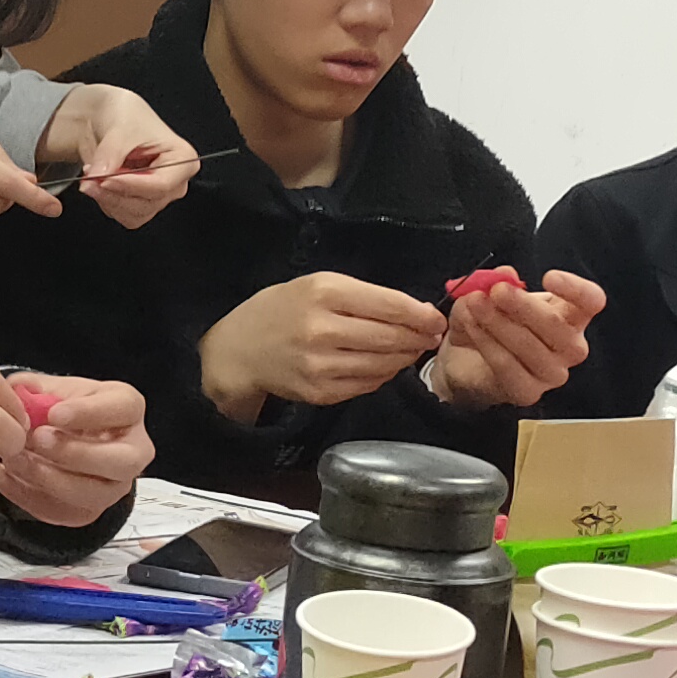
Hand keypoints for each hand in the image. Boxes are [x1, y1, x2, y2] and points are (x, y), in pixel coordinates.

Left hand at [0, 373, 151, 527]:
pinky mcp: (90, 510)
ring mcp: (114, 485)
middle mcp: (132, 450)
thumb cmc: (64, 409)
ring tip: (15, 460)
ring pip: (94, 494)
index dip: (89, 412)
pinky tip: (7, 477)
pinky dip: (31, 495)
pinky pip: (65, 512)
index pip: (124, 409)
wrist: (57, 439)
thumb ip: (35, 387)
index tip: (54, 413)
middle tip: (38, 439)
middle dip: (76, 453)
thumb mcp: (52, 388)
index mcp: (127, 408)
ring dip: (50, 478)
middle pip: (122, 461)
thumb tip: (18, 391)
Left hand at [41, 84, 196, 229]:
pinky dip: (106, 201)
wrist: (109, 118)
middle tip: (91, 176)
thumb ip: (110, 153)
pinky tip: (97, 182)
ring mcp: (157, 194)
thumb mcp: (119, 127)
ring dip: (108, 199)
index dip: (131, 185)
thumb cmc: (126, 115)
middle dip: (115, 193)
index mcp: (182, 159)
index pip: (162, 184)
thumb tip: (99, 174)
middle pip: (148, 203)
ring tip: (91, 175)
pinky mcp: (139, 202)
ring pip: (134, 214)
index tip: (105, 180)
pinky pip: (123, 215)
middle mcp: (174, 181)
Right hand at [198, 274, 443, 426]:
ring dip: (404, 358)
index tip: (437, 319)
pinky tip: (384, 365)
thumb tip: (415, 313)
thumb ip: (362, 296)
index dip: (421, 315)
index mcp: (324, 294)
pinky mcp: (320, 393)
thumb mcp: (316, 284)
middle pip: (390, 337)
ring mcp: (320, 366)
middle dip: (418, 338)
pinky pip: (366, 385)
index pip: (389, 305)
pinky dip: (382, 375)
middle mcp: (322, 330)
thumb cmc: (281, 310)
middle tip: (431, 336)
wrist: (239, 351)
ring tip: (410, 350)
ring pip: (383, 365)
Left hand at [430, 269, 606, 412]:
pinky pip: (507, 365)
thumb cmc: (492, 322)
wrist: (466, 360)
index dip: (576, 289)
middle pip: (557, 324)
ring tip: (474, 304)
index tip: (548, 277)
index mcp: (571, 316)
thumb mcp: (491, 294)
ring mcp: (552, 373)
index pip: (591, 302)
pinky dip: (486, 342)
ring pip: (529, 346)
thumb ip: (499, 281)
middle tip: (495, 290)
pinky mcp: (528, 392)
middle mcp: (570, 346)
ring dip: (497, 322)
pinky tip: (471, 327)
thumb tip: (505, 273)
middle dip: (522, 304)